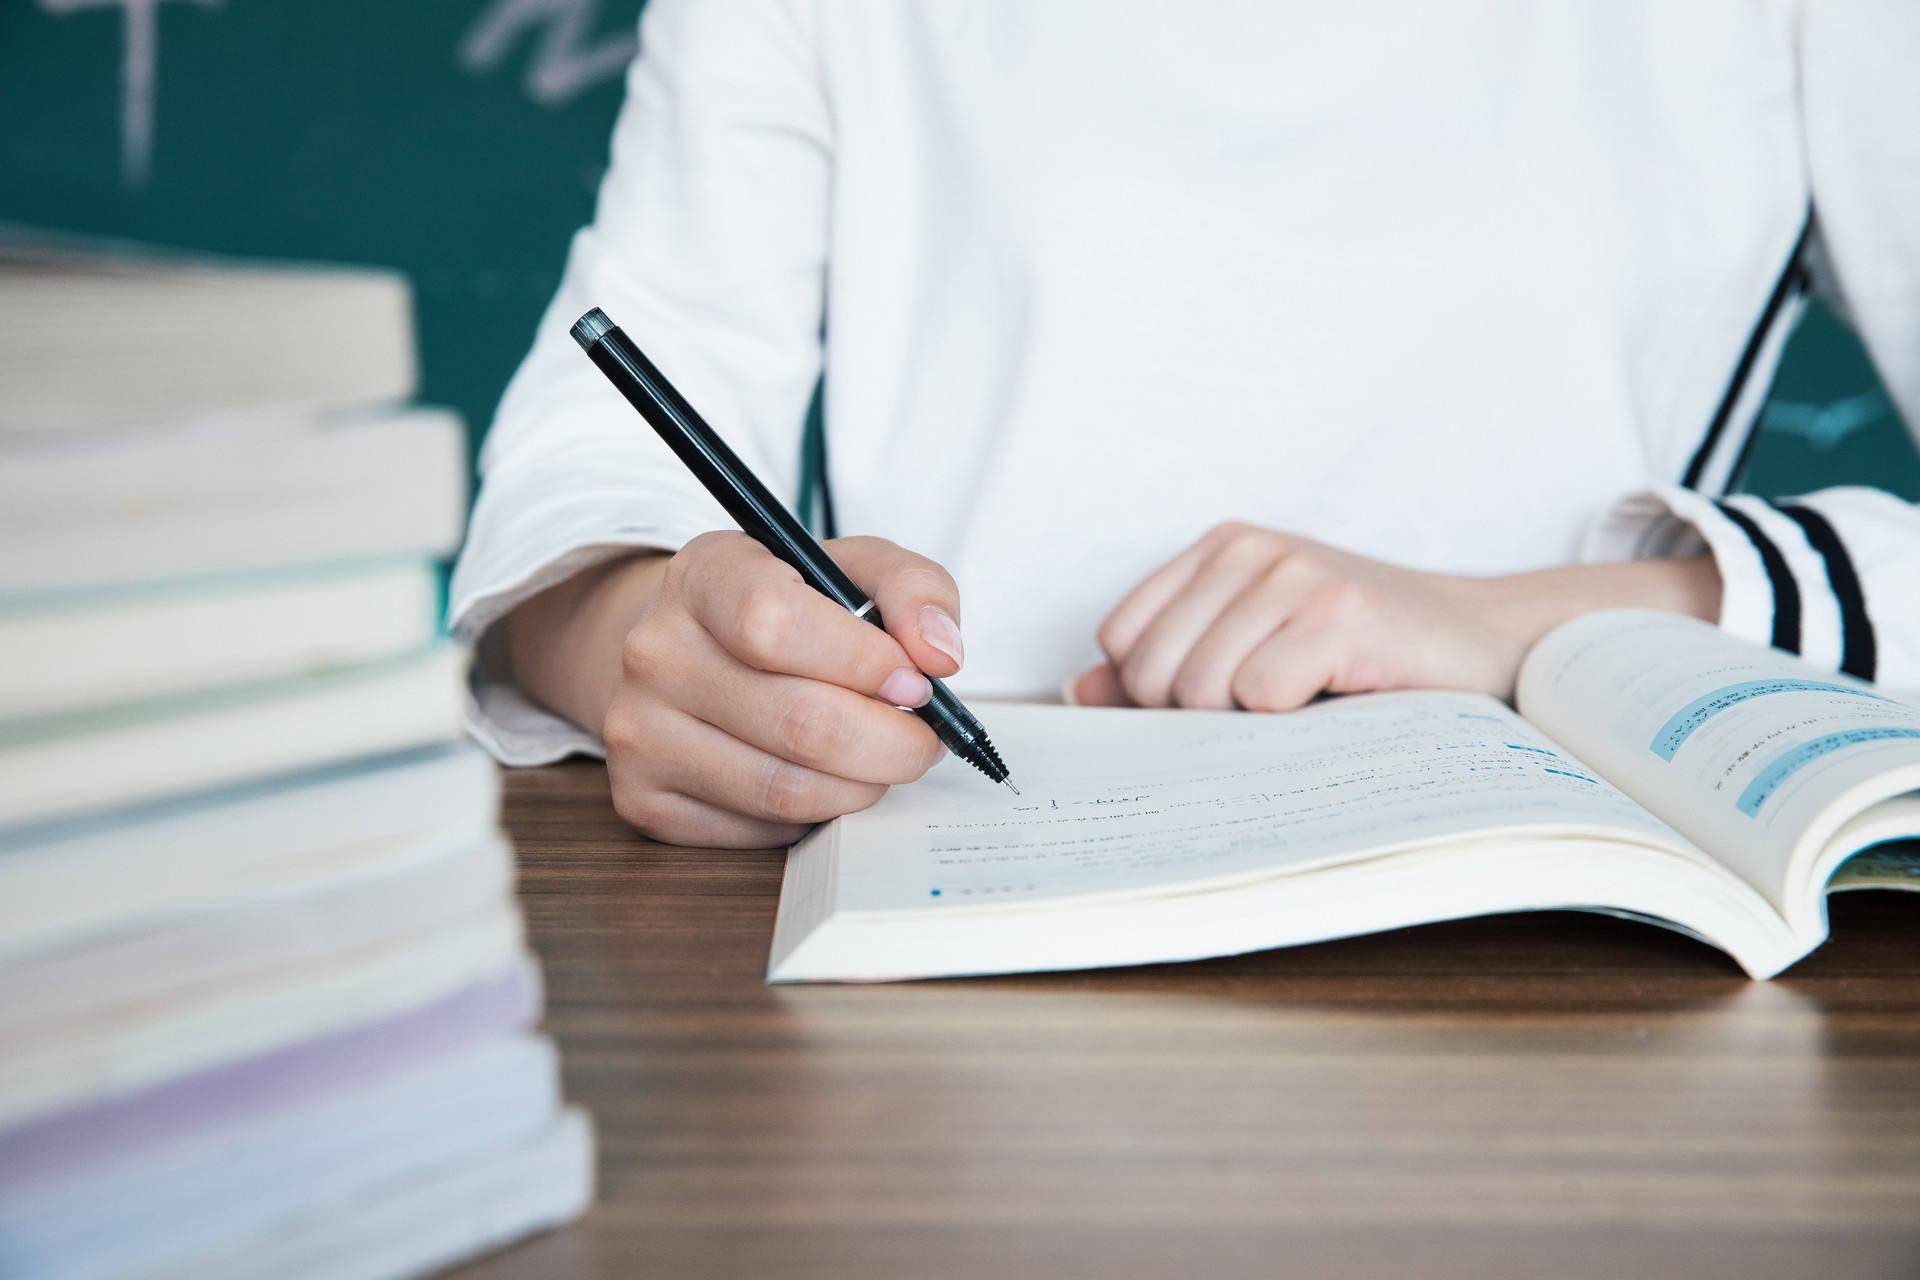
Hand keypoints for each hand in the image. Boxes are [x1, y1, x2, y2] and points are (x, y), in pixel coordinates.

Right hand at [505, 532, 965, 846]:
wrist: (686, 651)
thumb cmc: (787, 610)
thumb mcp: (853, 570)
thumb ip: (914, 589)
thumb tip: (940, 656)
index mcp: (705, 572)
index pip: (775, 625)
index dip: (864, 664)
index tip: (916, 683)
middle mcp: (655, 649)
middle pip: (798, 722)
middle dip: (891, 743)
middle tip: (922, 740)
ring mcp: (638, 728)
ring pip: (785, 789)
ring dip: (861, 785)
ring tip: (882, 760)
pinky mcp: (643, 797)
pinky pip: (759, 827)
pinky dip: (813, 814)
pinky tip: (821, 780)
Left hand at [1072, 521, 1721, 710]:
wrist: (1488, 650)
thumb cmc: (1364, 663)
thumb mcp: (1251, 656)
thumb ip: (1161, 670)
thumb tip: (1077, 694)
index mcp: (1218, 549)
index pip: (1122, 643)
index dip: (1158, 695)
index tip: (1228, 698)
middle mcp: (1249, 548)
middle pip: (1152, 675)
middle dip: (1201, 718)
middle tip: (1278, 706)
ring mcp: (1294, 573)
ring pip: (1200, 690)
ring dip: (1253, 723)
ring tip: (1311, 700)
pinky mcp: (1337, 610)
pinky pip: (1261, 698)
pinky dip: (1296, 722)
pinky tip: (1341, 697)